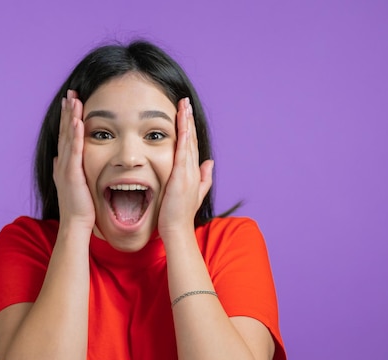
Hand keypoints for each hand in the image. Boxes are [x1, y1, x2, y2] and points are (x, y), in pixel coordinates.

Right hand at [53, 90, 94, 230]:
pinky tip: (78, 121)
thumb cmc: (79, 208)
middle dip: (68, 112)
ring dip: (71, 117)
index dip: (68, 118)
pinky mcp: (72, 173)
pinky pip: (75, 150)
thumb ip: (66, 170)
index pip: (66, 136)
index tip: (70, 102)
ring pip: (69, 137)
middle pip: (65, 131)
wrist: (76, 224)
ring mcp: (66, 167)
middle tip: (70, 93)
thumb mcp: (73, 184)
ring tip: (74, 100)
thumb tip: (59, 159)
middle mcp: (63, 162)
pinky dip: (76, 135)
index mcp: (65, 164)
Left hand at [158, 98, 213, 237]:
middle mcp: (193, 170)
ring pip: (188, 143)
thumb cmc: (181, 214)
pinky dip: (184, 140)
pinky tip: (183, 127)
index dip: (190, 128)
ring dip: (186, 123)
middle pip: (192, 139)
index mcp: (193, 172)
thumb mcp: (194, 192)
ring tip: (184, 106)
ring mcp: (188, 173)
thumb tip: (210, 162)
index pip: (192, 145)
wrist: (177, 230)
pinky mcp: (181, 178)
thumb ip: (203, 177)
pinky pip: (182, 155)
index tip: (186, 112)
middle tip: (185, 101)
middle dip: (188, 119)